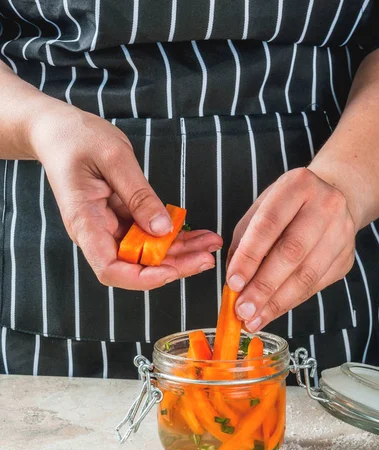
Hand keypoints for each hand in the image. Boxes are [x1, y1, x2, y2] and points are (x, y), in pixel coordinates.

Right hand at [29, 103, 221, 289]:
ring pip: (147, 253)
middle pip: (135, 265)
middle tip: (206, 258)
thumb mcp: (114, 158)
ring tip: (210, 244)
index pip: (110, 268)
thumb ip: (139, 195)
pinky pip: (149, 235)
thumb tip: (162, 228)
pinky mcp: (121, 220)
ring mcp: (110, 228)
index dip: (142, 277)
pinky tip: (198, 234)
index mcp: (85, 222)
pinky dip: (174, 236)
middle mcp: (97, 232)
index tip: (171, 271)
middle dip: (174, 265)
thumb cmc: (77, 139)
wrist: (58, 131)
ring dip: (180, 252)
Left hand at [226, 168, 355, 331]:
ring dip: (276, 302)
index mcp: (297, 186)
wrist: (336, 199)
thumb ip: (245, 243)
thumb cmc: (288, 208)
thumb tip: (234, 284)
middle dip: (263, 286)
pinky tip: (271, 312)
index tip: (233, 283)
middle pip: (291, 252)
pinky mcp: (346, 258)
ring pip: (306, 275)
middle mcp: (326, 205)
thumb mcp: (261, 210)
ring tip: (254, 319)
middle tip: (242, 309)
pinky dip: (290, 302)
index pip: (269, 224)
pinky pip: (315, 286)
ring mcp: (342, 233)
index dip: (249, 257)